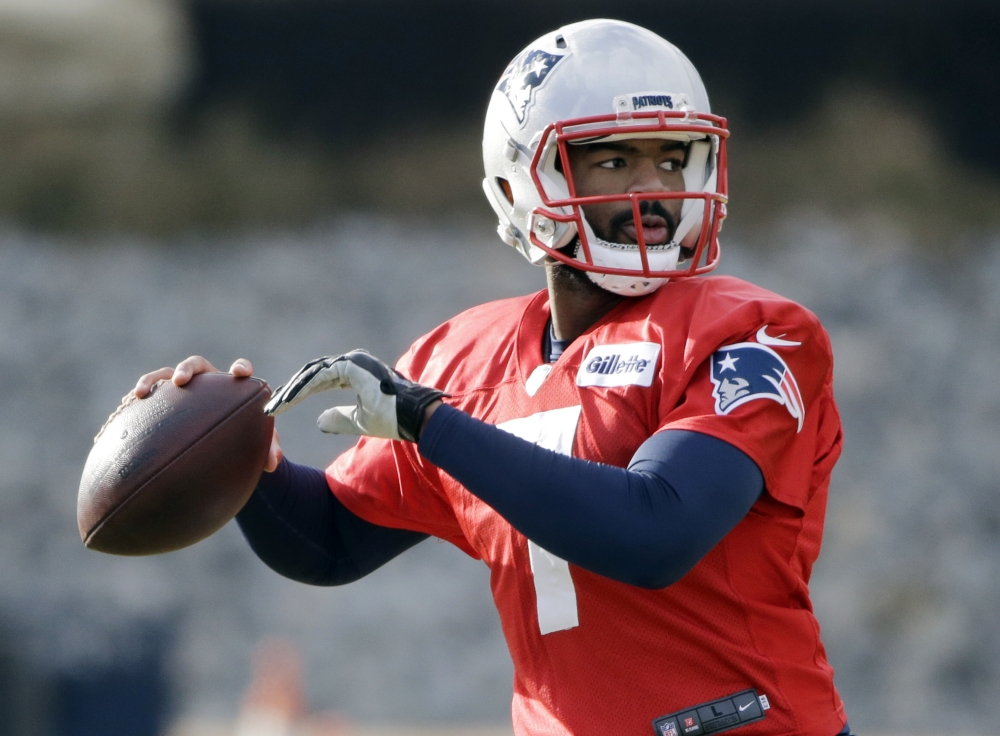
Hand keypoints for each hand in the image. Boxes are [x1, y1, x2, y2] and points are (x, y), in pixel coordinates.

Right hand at [132, 356, 283, 471]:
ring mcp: (181, 392)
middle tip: (180, 381)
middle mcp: (206, 384)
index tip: (240, 373)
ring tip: (138, 395)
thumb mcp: (258, 446)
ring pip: (163, 377)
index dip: (241, 368)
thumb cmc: (242, 441)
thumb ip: (269, 450)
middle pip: (195, 366)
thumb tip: (272, 465)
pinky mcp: (160, 405)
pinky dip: (131, 405)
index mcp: (232, 388)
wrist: (219, 449)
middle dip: (186, 369)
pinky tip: (118, 415)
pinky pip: (144, 401)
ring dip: (150, 381)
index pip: (239, 371)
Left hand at [264, 350, 445, 441]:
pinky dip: (303, 389)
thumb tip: (318, 421)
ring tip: (274, 407)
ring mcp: (352, 361)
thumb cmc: (392, 419)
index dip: (298, 393)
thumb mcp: (359, 422)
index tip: (279, 407)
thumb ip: (340, 418)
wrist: (415, 418)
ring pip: (312, 373)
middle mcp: (352, 362)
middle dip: (289, 391)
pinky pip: (320, 377)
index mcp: (353, 372)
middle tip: (270, 407)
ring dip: (291, 391)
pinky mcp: (352, 366)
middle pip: (311, 374)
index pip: (318, 380)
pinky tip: (288, 402)